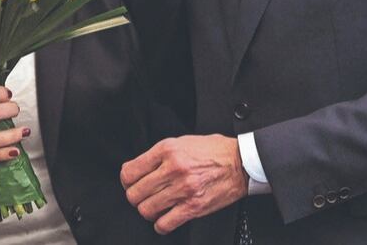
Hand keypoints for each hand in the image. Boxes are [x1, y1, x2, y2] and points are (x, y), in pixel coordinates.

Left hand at [120, 134, 247, 234]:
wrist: (240, 163)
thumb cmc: (213, 151)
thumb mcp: (181, 142)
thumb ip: (159, 154)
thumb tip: (139, 168)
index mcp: (167, 150)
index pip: (130, 171)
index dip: (126, 180)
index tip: (131, 183)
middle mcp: (173, 169)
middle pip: (135, 193)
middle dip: (134, 197)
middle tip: (142, 196)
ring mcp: (183, 189)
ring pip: (146, 209)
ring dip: (147, 211)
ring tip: (154, 207)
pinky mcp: (194, 207)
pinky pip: (165, 224)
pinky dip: (160, 225)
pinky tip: (164, 219)